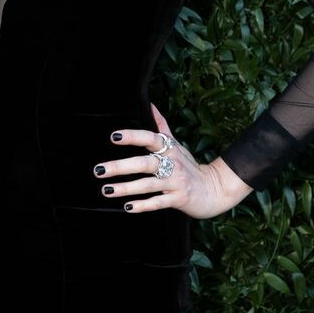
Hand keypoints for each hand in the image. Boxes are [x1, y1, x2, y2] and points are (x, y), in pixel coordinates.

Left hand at [92, 102, 253, 220]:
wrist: (215, 189)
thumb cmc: (189, 167)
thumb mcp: (176, 145)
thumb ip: (162, 127)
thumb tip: (150, 105)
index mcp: (169, 149)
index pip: (150, 138)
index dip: (133, 136)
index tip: (114, 137)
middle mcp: (172, 164)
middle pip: (144, 163)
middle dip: (120, 166)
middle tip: (98, 170)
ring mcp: (175, 182)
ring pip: (148, 184)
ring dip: (127, 188)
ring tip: (106, 190)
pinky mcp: (179, 199)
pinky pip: (159, 202)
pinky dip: (143, 205)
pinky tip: (128, 207)